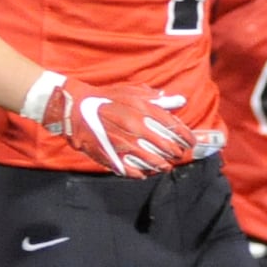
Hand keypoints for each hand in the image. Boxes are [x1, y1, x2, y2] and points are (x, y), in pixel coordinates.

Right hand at [21, 71, 195, 176]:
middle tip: (179, 154)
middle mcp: (136, 127)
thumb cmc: (106, 98)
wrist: (76, 109)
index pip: (174, 126)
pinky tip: (146, 173)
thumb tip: (179, 101)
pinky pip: (133, 171)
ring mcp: (124, 144)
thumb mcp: (132, 92)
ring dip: (163, 165)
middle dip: (177, 153)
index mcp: (143, 110)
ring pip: (153, 161)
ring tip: (166, 166)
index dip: (187, 137)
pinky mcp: (112, 157)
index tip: (191, 142)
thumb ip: (157, 98)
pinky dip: (142, 174)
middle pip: (167, 146)